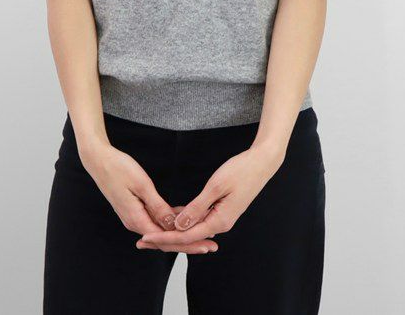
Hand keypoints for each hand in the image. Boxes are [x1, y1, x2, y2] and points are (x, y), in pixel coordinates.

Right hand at [81, 144, 217, 253]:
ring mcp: (133, 216)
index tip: (207, 245)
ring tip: (204, 231)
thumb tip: (173, 225)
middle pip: (166, 239)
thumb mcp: (142, 185)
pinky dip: (170, 221)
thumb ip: (157, 206)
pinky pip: (155, 220)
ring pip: (161, 230)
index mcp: (136, 219)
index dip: (189, 244)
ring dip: (181, 232)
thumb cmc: (118, 168)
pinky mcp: (134, 209)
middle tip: (211, 245)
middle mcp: (134, 222)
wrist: (98, 160)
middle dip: (190, 243)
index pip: (167, 240)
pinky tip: (184, 217)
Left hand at [135, 145, 283, 251]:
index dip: (163, 237)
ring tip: (151, 230)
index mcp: (219, 221)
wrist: (262, 163)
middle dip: (164, 239)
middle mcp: (220, 224)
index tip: (145, 237)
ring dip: (173, 230)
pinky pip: (199, 219)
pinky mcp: (221, 210)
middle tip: (142, 240)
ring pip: (193, 229)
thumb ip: (197, 207)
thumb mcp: (215, 186)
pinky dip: (185, 219)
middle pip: (188, 237)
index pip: (186, 236)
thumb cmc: (241, 171)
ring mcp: (221, 217)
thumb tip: (179, 225)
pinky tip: (171, 216)